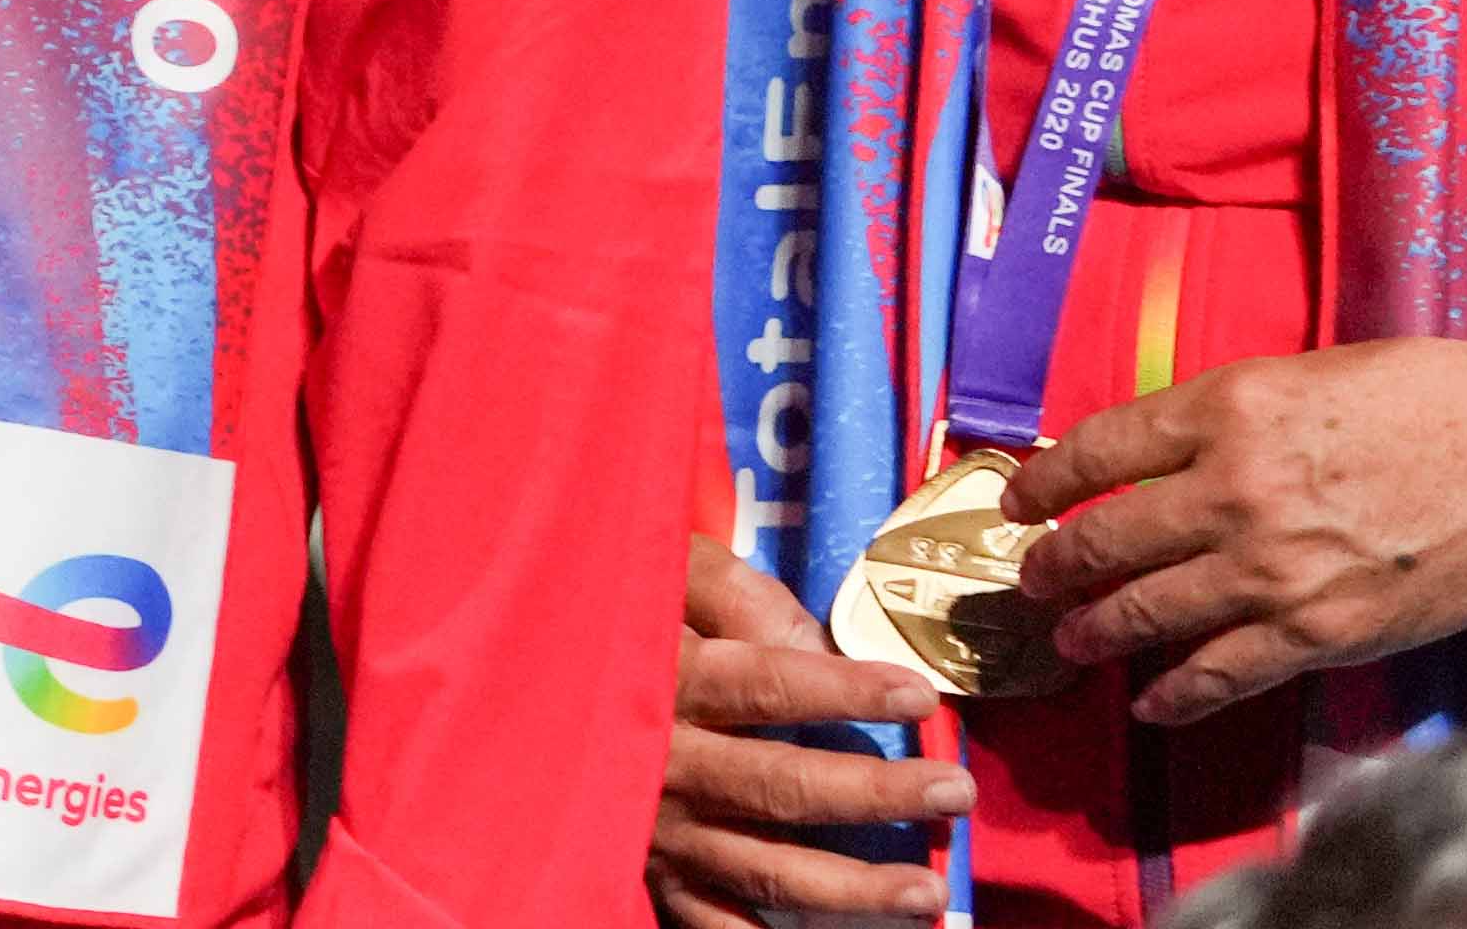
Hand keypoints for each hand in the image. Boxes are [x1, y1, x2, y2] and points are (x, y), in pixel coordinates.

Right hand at [652, 535, 971, 920]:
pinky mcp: (653, 874)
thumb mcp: (661, 573)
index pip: (768, 684)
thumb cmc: (614, 616)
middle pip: (781, 785)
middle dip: (874, 792)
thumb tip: (813, 642)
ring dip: (852, 888)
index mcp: (668, 678)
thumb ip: (732, 593)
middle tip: (954, 790)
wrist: (513, 674)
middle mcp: (664, 762)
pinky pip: (714, 924)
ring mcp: (660, 829)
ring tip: (926, 890)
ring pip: (765, 869)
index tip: (919, 694)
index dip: (846, 690)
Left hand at [1012, 337, 1466, 721]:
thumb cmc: (1428, 399)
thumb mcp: (1303, 375)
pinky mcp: (1322, 633)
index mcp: (1225, 408)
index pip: (1097, 449)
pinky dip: (1177, 694)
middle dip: (1057, 566)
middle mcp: (1233, 490)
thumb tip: (1163, 455)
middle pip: (1109, 537)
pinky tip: (1150, 702)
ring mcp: (1274, 569)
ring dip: (1098, 630)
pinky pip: (1225, 673)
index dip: (1044, 480)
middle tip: (1033, 580)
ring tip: (1071, 638)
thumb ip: (1227, 418)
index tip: (1020, 499)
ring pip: (1150, 610)